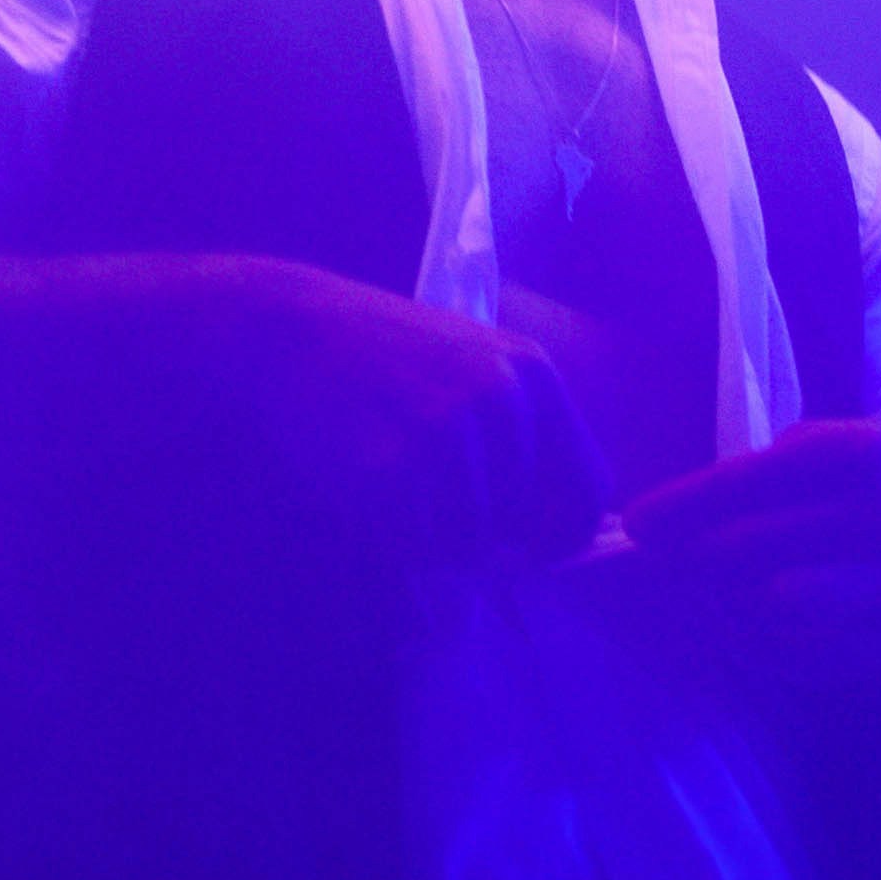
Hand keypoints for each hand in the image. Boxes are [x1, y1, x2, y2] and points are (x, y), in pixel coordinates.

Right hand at [167, 257, 613, 567]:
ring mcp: (450, 431)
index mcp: (533, 374)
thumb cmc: (383, 359)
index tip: (533, 551)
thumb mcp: (470, 371)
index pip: (590, 489)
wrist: (290, 327)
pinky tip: (367, 483)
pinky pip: (418, 544)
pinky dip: (396, 535)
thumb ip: (519, 441)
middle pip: (527, 526)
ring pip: (472, 542)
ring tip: (393, 478)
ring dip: (434, 535)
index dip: (565, 536)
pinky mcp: (396, 464)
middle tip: (434, 502)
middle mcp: (503, 400)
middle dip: (487, 537)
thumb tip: (552, 537)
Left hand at [616, 419, 880, 683]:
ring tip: (704, 599)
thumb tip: (688, 510)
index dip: (687, 506)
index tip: (636, 523)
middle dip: (695, 560)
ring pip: (785, 610)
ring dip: (727, 609)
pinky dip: (768, 650)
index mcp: (865, 456)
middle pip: (760, 550)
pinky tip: (746, 633)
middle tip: (663, 564)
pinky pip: (817, 658)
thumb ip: (779, 469)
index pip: (756, 481)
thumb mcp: (850, 440)